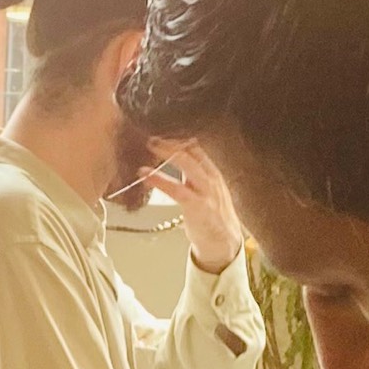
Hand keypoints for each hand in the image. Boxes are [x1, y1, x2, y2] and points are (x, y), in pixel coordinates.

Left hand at [151, 140, 243, 272]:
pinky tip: (144, 174)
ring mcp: (206, 191)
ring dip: (166, 151)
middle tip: (151, 129)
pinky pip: (176, 189)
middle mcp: (212, 177)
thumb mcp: (206, 188)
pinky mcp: (197, 206)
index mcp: (213, 171)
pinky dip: (159, 179)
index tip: (161, 124)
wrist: (224, 244)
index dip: (179, 133)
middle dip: (171, 137)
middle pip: (192, 149)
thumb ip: (193, 172)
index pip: (197, 145)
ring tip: (149, 143)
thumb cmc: (211, 215)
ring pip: (187, 163)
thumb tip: (173, 154)